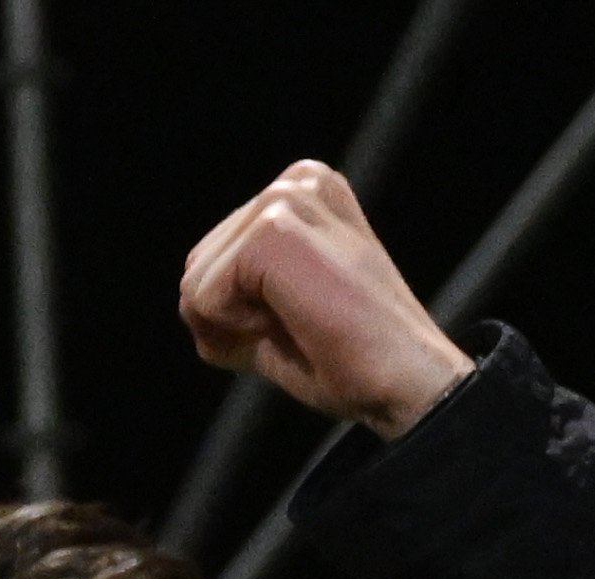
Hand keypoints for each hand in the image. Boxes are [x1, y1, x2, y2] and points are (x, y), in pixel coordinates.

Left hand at [179, 162, 473, 438]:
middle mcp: (296, 181)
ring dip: (234, 326)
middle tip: (300, 326)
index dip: (237, 312)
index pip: (210, 261)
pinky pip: (200, 299)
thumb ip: (234, 292)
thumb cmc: (349, 355)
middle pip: (195, 269)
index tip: (301, 317)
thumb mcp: (280, 310)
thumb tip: (188, 298)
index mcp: (302, 192)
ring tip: (300, 322)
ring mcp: (286, 199)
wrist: (406, 380)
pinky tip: (294, 323)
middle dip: (229, 319)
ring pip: (193, 285)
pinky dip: (237, 331)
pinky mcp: (274, 230)